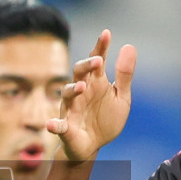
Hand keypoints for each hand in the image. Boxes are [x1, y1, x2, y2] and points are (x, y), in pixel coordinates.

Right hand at [47, 30, 136, 162]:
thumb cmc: (106, 118)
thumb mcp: (121, 97)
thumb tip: (129, 46)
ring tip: (81, 86)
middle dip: (86, 65)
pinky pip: (58, 125)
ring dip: (72, 89)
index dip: (100, 47)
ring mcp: (71, 108)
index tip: (106, 33)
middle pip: (79, 72)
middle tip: (98, 61)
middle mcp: (81, 91)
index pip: (97, 60)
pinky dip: (54, 125)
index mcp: (96, 82)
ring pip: (67, 94)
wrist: (94, 145)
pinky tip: (51, 124)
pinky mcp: (65, 127)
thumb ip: (124, 74)